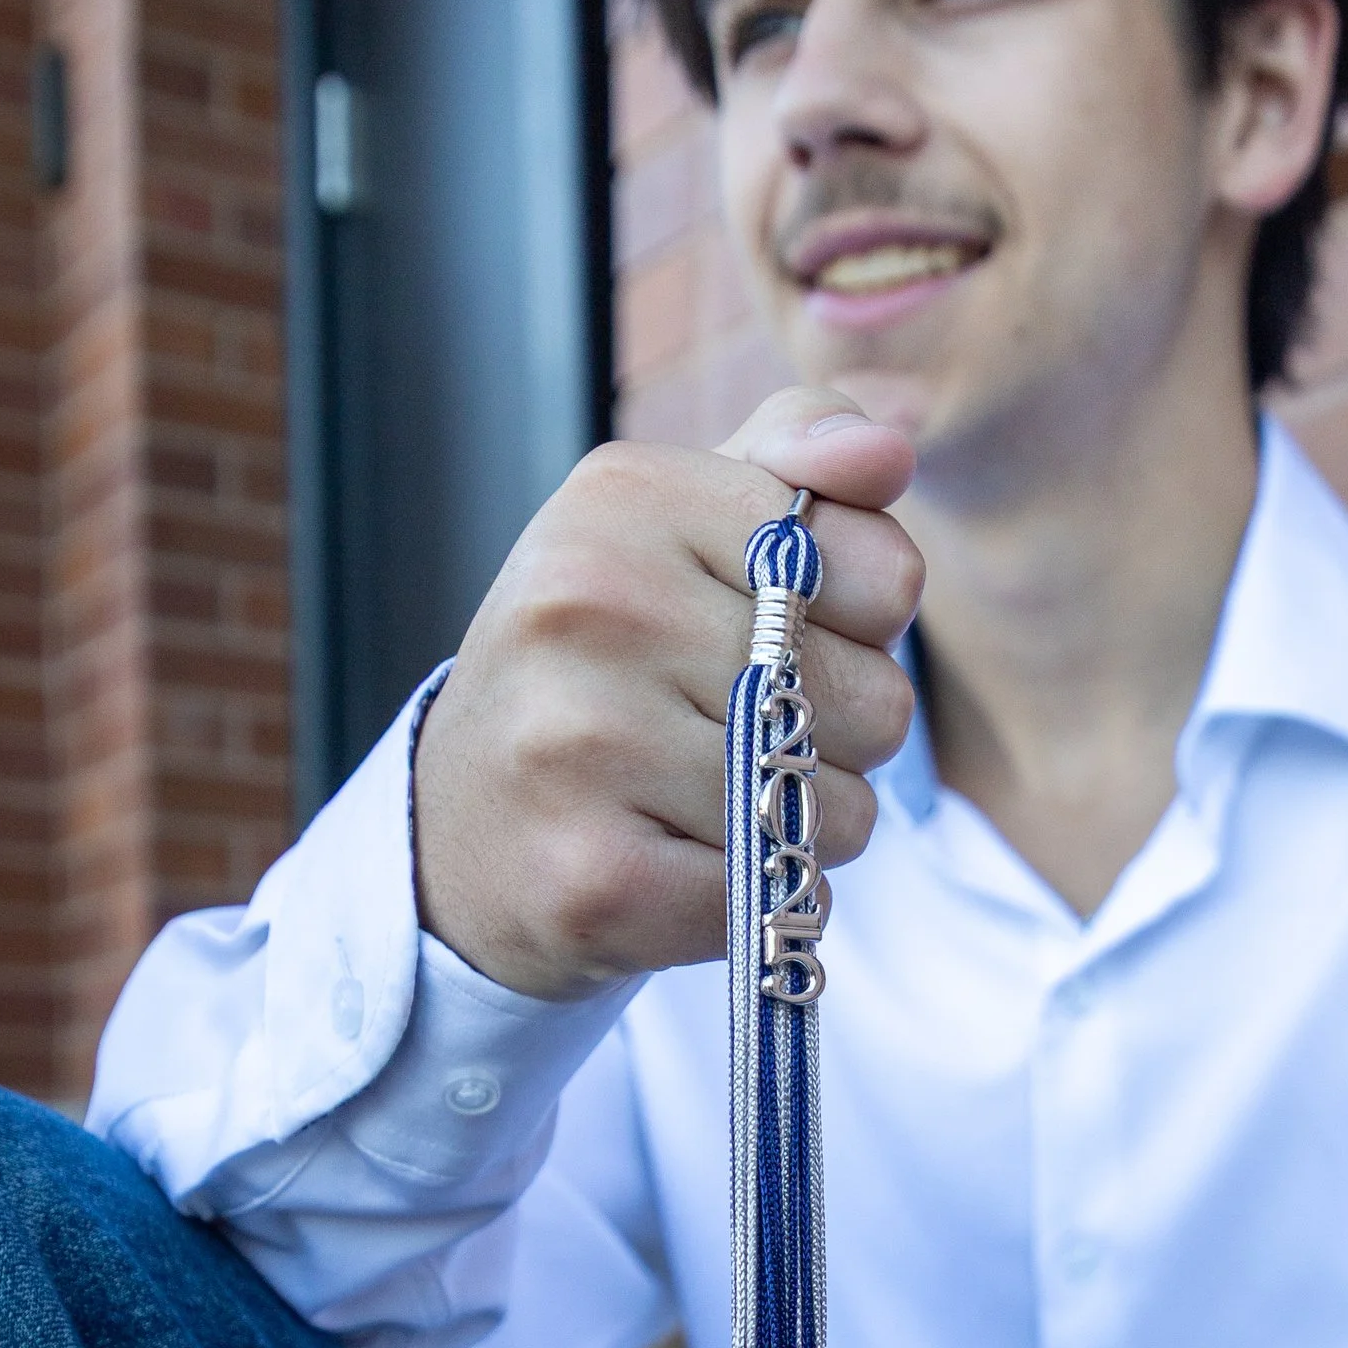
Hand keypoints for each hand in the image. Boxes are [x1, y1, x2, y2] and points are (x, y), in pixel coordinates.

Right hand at [413, 392, 921, 1002]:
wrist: (461, 832)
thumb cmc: (607, 666)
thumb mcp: (681, 527)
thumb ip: (793, 459)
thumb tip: (885, 450)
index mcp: (626, 497)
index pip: (885, 576)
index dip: (857, 629)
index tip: (762, 635)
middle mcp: (591, 603)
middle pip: (874, 701)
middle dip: (830, 738)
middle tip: (718, 734)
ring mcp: (582, 742)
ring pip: (838, 810)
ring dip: (796, 826)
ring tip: (692, 802)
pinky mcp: (596, 877)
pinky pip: (782, 893)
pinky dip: (759, 897)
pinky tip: (676, 866)